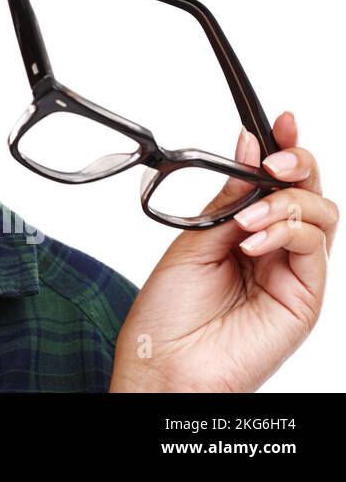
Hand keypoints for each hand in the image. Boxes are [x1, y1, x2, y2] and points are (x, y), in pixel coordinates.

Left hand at [110, 111, 336, 390]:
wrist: (163, 364)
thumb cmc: (168, 314)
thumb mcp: (192, 240)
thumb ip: (226, 200)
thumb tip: (246, 151)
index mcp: (243, 231)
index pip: (277, 183)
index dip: (284, 148)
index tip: (278, 120)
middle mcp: (274, 250)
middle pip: (309, 193)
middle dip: (297, 164)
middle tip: (272, 160)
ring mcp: (292, 273)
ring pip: (321, 215)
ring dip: (285, 204)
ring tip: (247, 220)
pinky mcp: (304, 298)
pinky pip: (313, 249)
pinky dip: (285, 232)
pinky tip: (253, 241)